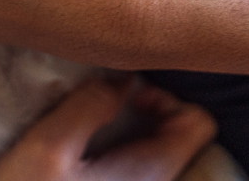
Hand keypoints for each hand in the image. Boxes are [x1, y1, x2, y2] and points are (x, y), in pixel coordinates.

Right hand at [0, 78, 217, 180]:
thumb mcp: (49, 145)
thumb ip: (91, 104)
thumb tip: (123, 77)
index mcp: (150, 174)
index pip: (199, 123)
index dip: (166, 98)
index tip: (124, 96)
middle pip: (181, 137)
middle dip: (147, 112)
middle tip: (103, 105)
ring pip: (157, 154)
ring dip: (131, 131)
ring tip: (92, 125)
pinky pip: (135, 170)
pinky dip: (119, 152)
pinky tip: (84, 152)